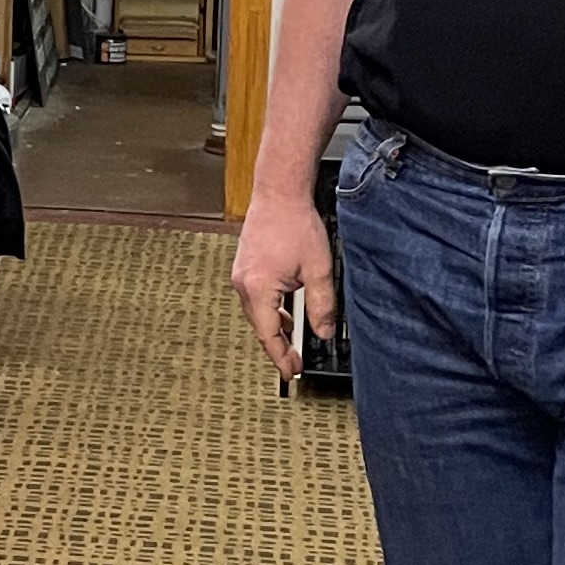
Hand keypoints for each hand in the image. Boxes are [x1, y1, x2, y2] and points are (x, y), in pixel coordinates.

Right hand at [234, 191, 333, 366]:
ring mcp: (241, 274)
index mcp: (258, 288)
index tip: (291, 371)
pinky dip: (270, 308)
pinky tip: (285, 310)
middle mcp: (243, 283)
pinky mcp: (244, 266)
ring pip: (257, 311)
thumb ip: (322, 305)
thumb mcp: (318, 270)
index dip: (280, 356)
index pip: (268, 334)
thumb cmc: (295, 224)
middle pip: (259, 325)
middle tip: (295, 362)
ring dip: (274, 325)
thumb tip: (323, 332)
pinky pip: (256, 297)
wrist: (279, 192)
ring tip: (292, 339)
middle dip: (277, 345)